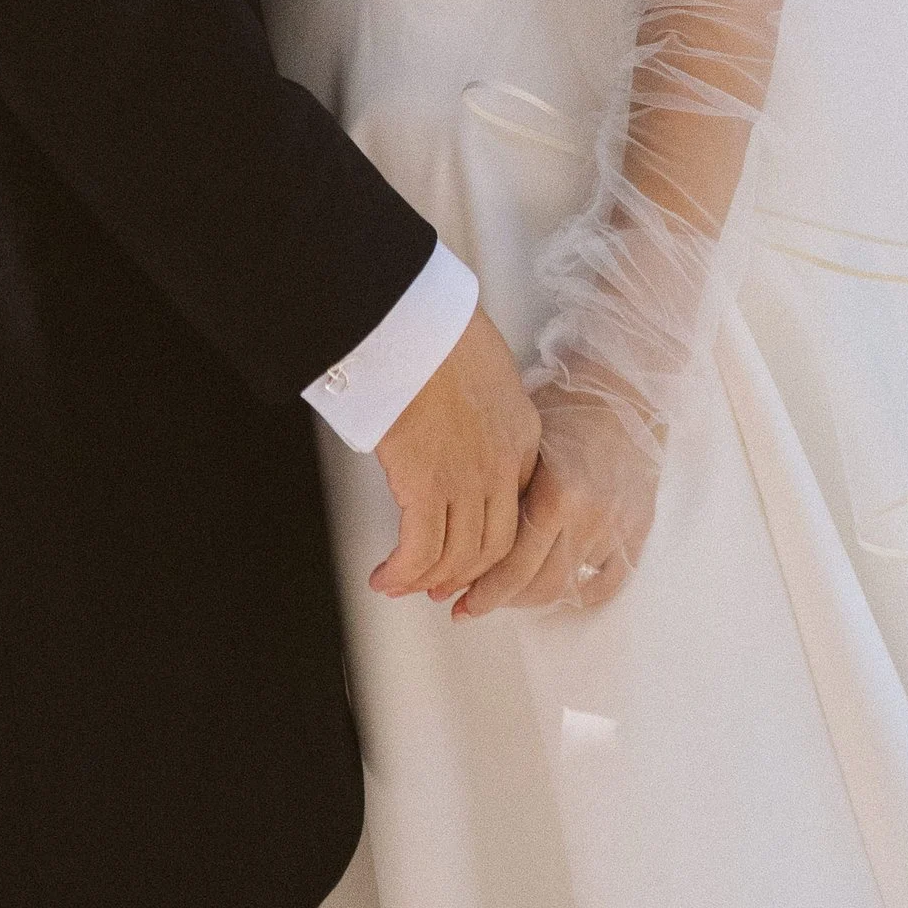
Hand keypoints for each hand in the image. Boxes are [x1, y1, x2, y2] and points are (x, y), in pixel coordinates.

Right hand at [369, 307, 541, 603]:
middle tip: (440, 587)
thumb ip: (487, 400)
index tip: (475, 556)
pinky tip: (384, 577)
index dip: (495, 544)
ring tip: (401, 584)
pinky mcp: (426, 485)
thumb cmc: (440, 328)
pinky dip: (401, 573)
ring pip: (457, 556)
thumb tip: (464, 413)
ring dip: (427, 579)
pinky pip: (419, 551)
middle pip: (493, 545)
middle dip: (464, 575)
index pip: (519, 509)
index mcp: (523, 434)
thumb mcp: (489, 365)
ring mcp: (467, 478)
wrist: (413, 320)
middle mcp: (502, 465)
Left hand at [449, 372, 660, 618]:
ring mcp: (616, 528)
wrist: (625, 386)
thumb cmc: (565, 404)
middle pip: (537, 585)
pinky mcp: (638, 531)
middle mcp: (588, 518)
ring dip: (532, 599)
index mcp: (557, 492)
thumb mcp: (522, 441)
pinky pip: (607, 583)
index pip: (513, 564)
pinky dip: (581, 593)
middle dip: (498, 601)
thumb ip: (503, 493)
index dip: (481, 590)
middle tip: (468, 605)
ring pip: (567, 589)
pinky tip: (556, 590)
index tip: (454, 600)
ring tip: (506, 597)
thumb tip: (465, 538)